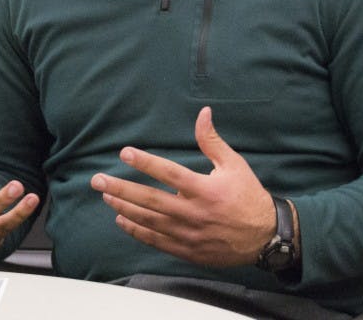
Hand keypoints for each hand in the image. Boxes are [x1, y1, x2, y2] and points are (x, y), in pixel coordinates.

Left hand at [90, 106, 274, 266]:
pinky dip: (137, 230)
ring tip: (106, 196)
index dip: (145, 163)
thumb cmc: (248, 197)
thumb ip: (212, 141)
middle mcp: (194, 213)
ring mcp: (189, 234)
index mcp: (205, 190)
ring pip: (149, 221)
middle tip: (97, 181)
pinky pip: (156, 240)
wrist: (265, 237)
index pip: (169, 173)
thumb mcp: (234, 164)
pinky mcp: (187, 249)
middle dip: (121, 189)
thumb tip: (203, 113)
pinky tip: (122, 220)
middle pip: (150, 200)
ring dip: (124, 207)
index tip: (125, 153)